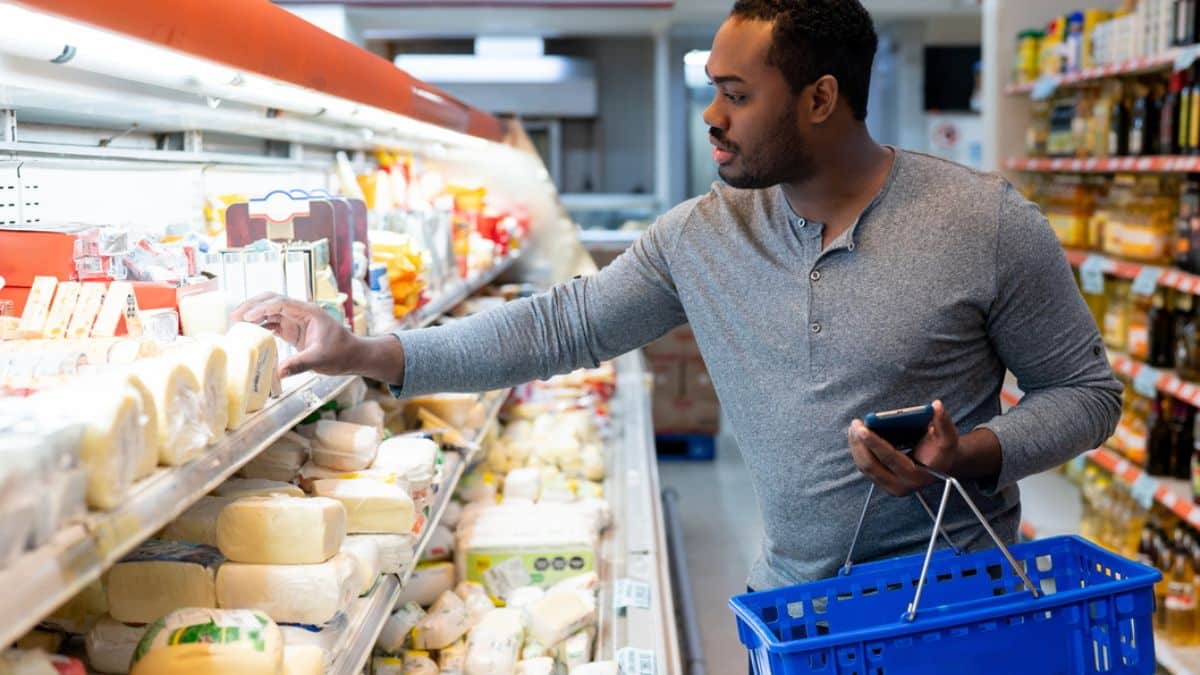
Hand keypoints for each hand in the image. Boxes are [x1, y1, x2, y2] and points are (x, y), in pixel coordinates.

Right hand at [231, 293, 358, 377]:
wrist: (353, 356)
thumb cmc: (341, 354)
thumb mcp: (321, 359)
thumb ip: (299, 364)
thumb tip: (278, 373)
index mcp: (309, 312)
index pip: (280, 304)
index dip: (262, 308)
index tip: (246, 317)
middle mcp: (301, 312)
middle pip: (272, 301)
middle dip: (253, 306)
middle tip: (234, 316)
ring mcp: (296, 320)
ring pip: (270, 311)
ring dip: (254, 315)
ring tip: (236, 324)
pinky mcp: (293, 330)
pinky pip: (273, 324)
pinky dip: (260, 326)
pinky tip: (249, 334)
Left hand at [848, 400, 959, 496]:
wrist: (939, 467)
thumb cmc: (941, 451)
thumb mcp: (948, 437)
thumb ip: (943, 422)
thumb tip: (936, 405)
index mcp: (916, 476)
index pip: (889, 458)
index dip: (874, 442)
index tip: (862, 428)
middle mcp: (900, 486)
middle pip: (870, 465)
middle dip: (859, 443)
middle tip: (855, 423)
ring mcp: (889, 486)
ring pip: (864, 466)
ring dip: (855, 446)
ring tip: (853, 427)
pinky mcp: (881, 482)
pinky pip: (864, 466)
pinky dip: (858, 450)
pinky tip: (856, 435)